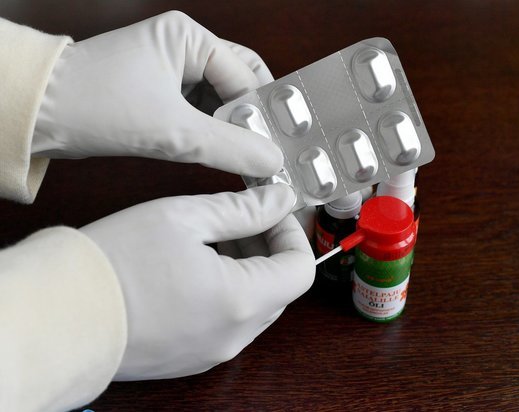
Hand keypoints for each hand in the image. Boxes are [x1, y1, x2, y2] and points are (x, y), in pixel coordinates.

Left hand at [32, 11, 280, 176]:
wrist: (39, 115)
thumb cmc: (93, 104)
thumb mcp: (173, 131)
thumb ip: (230, 147)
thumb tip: (270, 159)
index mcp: (188, 38)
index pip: (246, 75)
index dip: (261, 113)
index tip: (272, 147)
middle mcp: (182, 48)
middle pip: (239, 81)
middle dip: (251, 116)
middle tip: (265, 148)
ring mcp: (170, 70)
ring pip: (220, 99)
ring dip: (233, 127)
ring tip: (245, 155)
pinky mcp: (159, 93)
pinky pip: (199, 111)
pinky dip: (212, 132)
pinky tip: (220, 152)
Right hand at [80, 184, 314, 379]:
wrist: (59, 317)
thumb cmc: (115, 263)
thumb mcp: (185, 217)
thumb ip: (243, 208)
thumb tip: (280, 199)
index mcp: (241, 301)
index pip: (300, 268)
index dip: (291, 233)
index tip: (270, 210)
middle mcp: (234, 336)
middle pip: (279, 287)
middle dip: (267, 247)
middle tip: (237, 218)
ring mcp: (213, 352)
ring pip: (254, 305)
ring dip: (246, 269)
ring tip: (211, 239)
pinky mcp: (191, 358)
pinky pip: (227, 322)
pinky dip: (225, 292)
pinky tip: (193, 268)